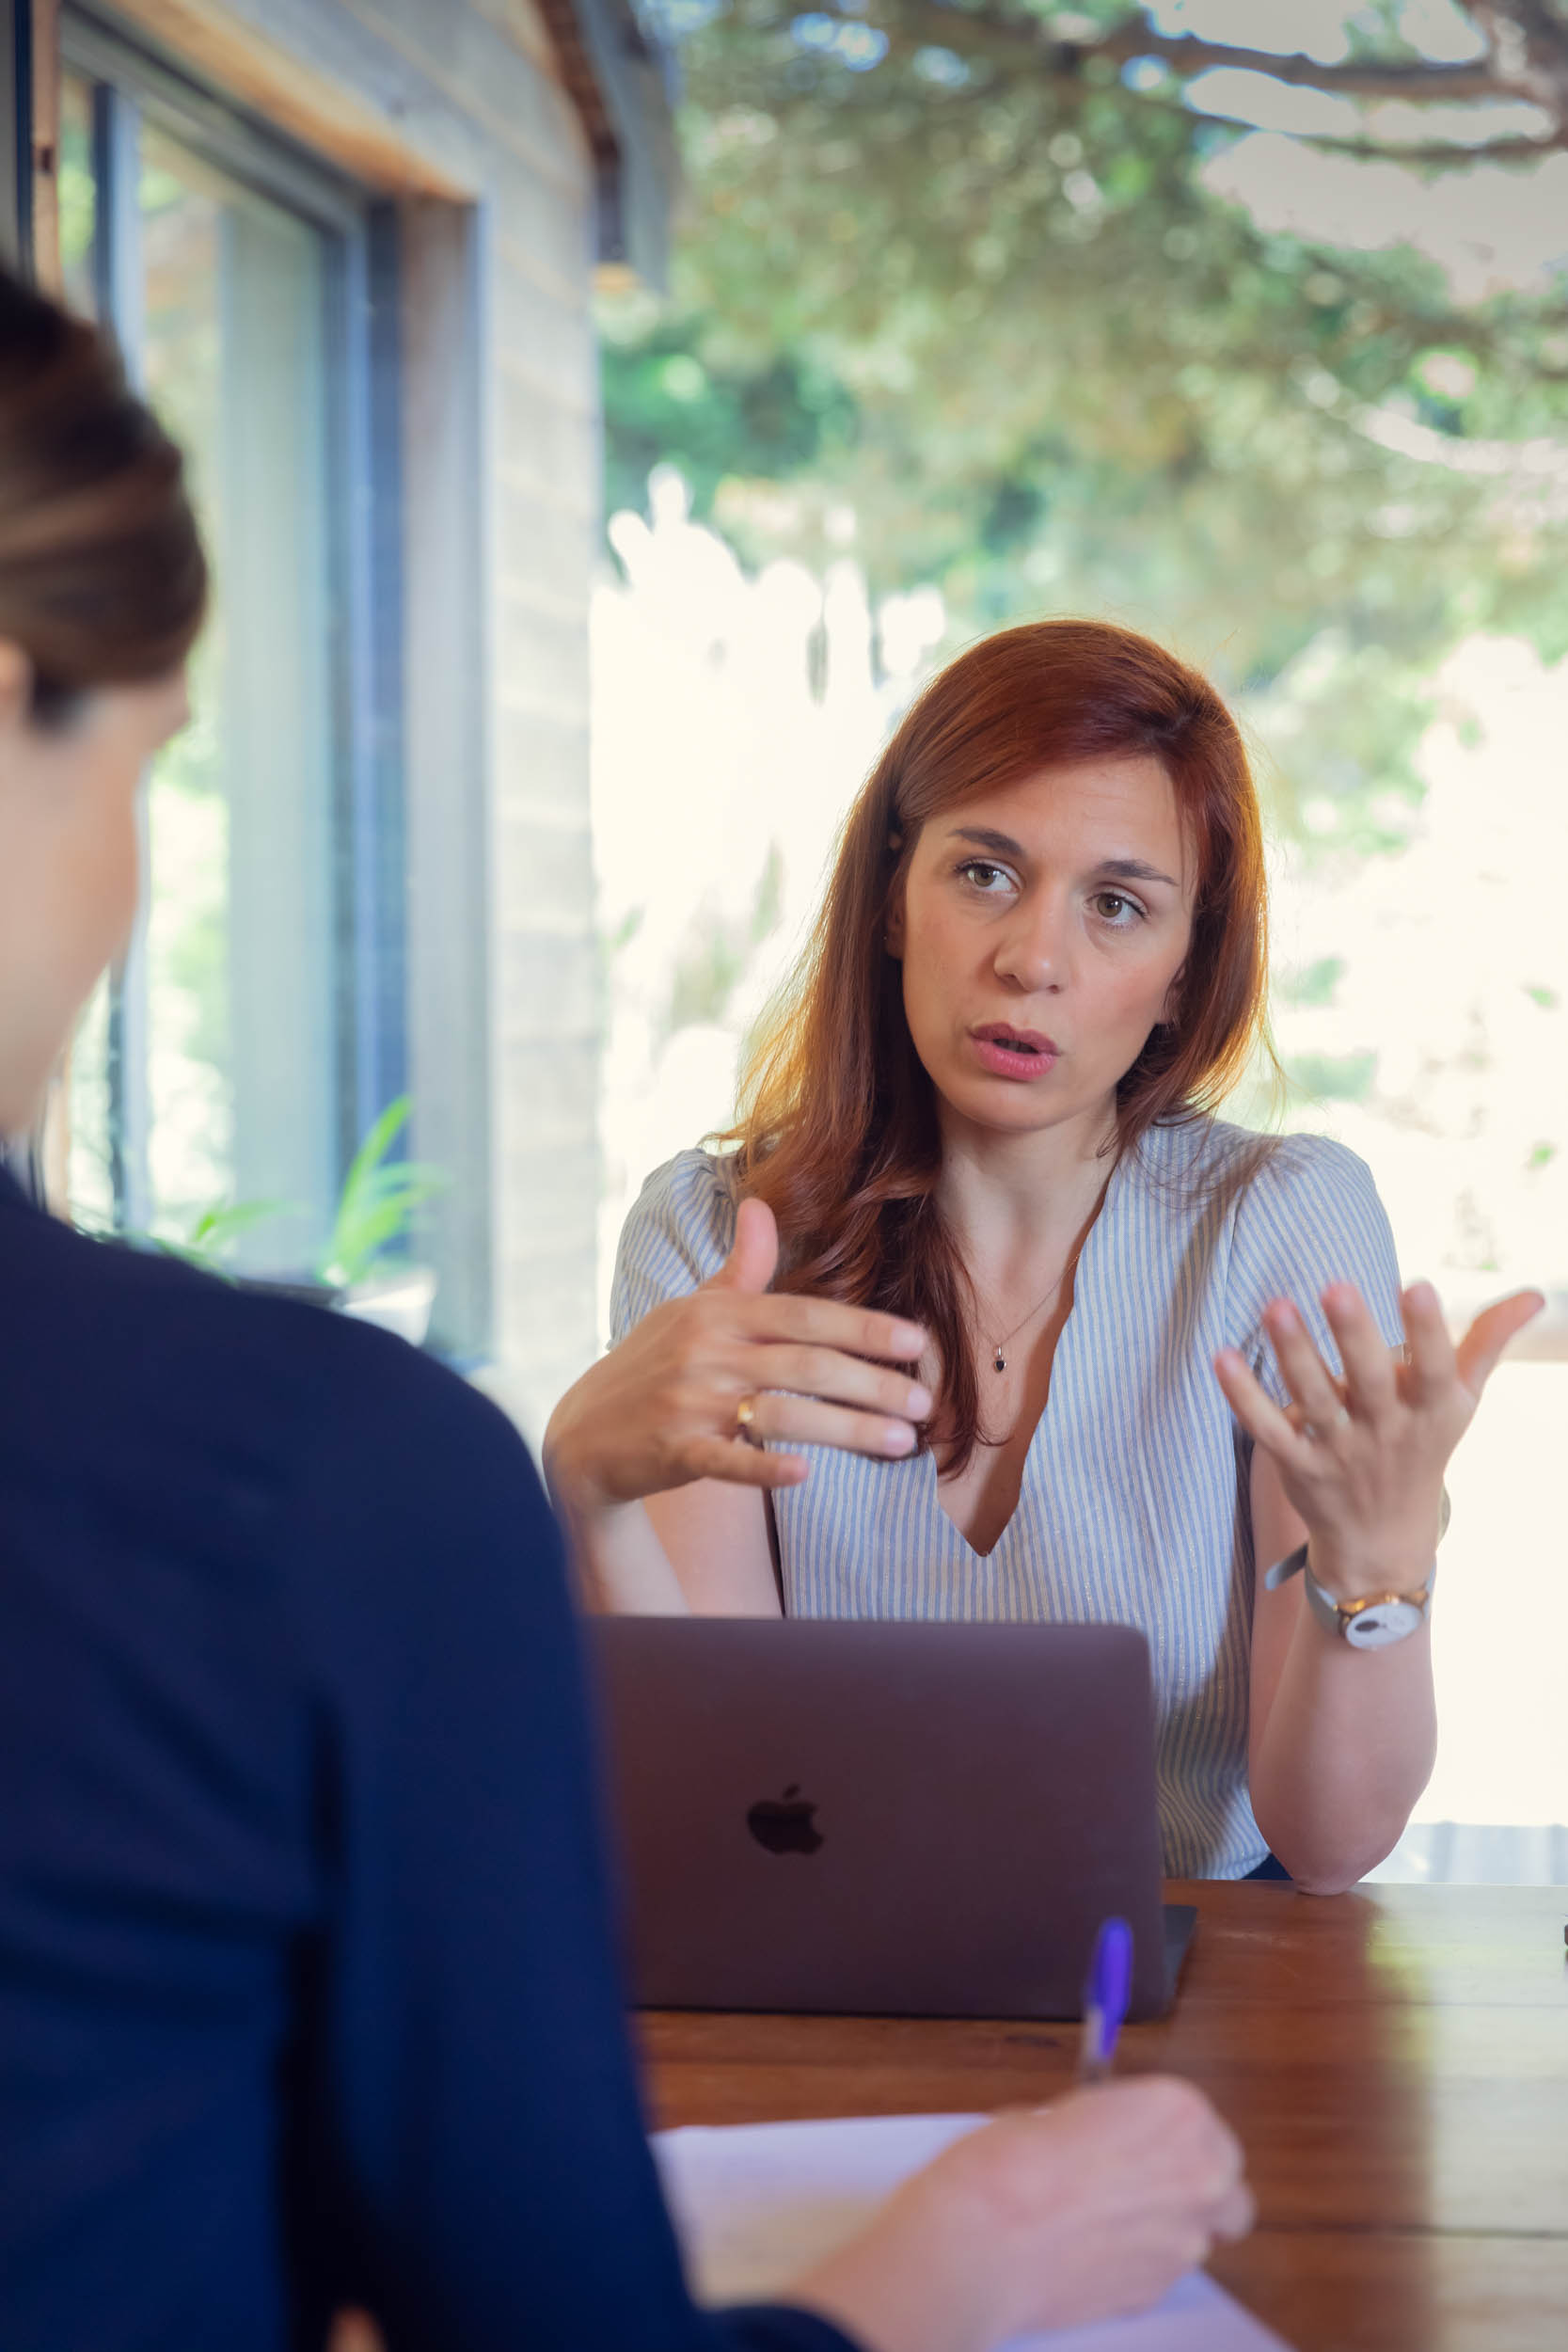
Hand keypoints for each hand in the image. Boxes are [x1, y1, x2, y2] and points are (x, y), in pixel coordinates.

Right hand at [543, 1196, 929, 1514]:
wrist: (584, 1433)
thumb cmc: (651, 1365)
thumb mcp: (692, 1310)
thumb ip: (740, 1268)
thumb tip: (761, 1204)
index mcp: (717, 1313)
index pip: (804, 1315)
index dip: (864, 1327)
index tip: (917, 1343)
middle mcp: (706, 1352)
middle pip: (806, 1364)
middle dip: (873, 1384)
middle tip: (926, 1403)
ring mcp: (688, 1401)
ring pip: (781, 1412)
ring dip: (847, 1429)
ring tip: (902, 1443)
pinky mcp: (672, 1449)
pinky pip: (725, 1459)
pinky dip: (764, 1466)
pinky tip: (807, 1474)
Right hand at [791, 2077, 1252, 2351]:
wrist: (986, 2238)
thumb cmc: (1010, 2164)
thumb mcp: (1059, 2111)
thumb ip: (1106, 2128)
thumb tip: (1108, 2141)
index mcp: (1178, 2112)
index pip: (1202, 2122)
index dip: (1172, 2134)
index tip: (1144, 2138)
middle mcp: (1198, 2176)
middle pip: (1226, 2184)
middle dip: (1192, 2184)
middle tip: (1144, 2181)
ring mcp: (1184, 2240)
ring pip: (1197, 2234)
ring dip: (1165, 2227)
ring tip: (1104, 2221)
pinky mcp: (1158, 2291)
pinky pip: (1163, 2273)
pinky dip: (1138, 2264)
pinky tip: (1091, 2252)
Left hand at [1215, 1279, 1542, 1598]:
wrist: (1383, 1539)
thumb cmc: (1422, 1449)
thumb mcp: (1460, 1401)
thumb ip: (1487, 1343)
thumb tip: (1536, 1296)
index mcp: (1429, 1410)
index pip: (1432, 1367)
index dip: (1427, 1330)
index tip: (1418, 1285)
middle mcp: (1384, 1429)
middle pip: (1369, 1380)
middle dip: (1355, 1335)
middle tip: (1336, 1286)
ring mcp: (1338, 1449)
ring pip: (1314, 1399)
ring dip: (1294, 1354)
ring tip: (1276, 1307)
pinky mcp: (1297, 1463)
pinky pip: (1267, 1428)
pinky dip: (1243, 1396)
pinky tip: (1222, 1355)